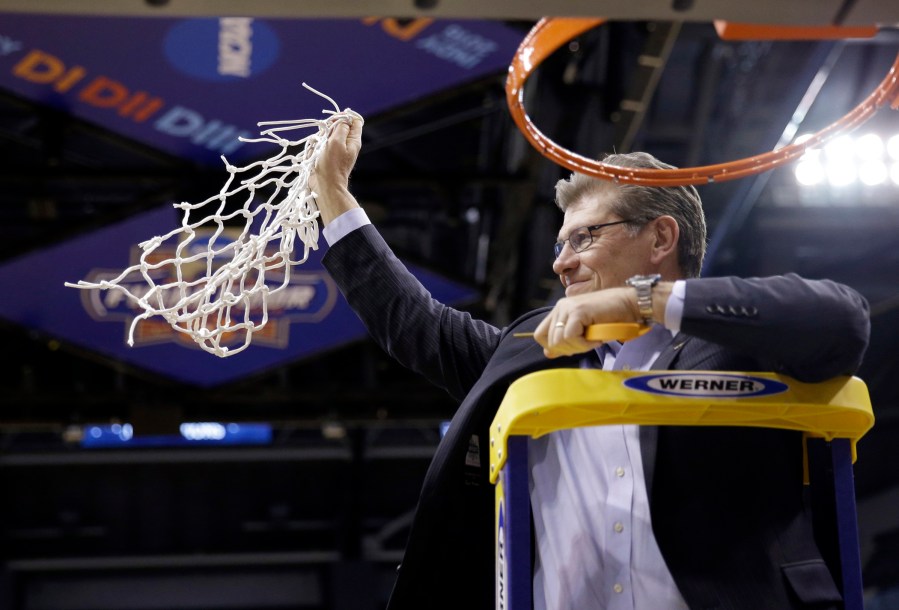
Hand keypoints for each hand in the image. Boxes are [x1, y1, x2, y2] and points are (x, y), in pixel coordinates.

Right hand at [312, 113, 363, 224]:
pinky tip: (315, 154)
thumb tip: (344, 118)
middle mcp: (347, 144)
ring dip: (320, 138)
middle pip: (339, 126)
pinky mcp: (327, 155)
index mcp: (353, 141)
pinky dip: (316, 146)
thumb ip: (341, 128)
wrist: (325, 185)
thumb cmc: (331, 165)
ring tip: (319, 149)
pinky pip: (321, 144)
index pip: (354, 121)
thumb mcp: (337, 142)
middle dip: (328, 128)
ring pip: (327, 135)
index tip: (334, 121)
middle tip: (324, 137)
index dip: (344, 116)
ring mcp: (337, 150)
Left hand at [533, 282, 672, 357]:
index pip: (540, 334)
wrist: (631, 304)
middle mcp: (561, 307)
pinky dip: (584, 344)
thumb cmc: (612, 318)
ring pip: (559, 341)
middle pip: (549, 341)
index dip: (553, 347)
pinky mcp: (577, 311)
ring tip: (594, 339)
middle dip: (569, 349)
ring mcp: (568, 308)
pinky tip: (596, 338)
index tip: (573, 348)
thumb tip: (548, 352)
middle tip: (588, 343)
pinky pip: (571, 337)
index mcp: (560, 310)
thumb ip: (566, 340)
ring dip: (578, 347)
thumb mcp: (585, 331)